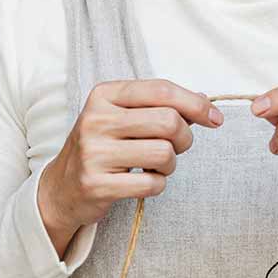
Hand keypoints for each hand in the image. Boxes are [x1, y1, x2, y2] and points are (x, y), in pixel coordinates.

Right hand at [38, 79, 222, 257]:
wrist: (63, 187)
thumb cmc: (104, 147)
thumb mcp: (123, 116)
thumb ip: (160, 105)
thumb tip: (204, 102)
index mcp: (104, 95)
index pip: (162, 90)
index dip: (196, 104)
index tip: (214, 118)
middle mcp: (96, 119)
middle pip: (168, 121)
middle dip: (184, 137)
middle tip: (177, 147)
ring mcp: (94, 153)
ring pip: (163, 153)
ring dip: (170, 164)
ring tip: (156, 165)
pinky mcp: (97, 184)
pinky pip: (152, 184)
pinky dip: (157, 184)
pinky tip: (142, 181)